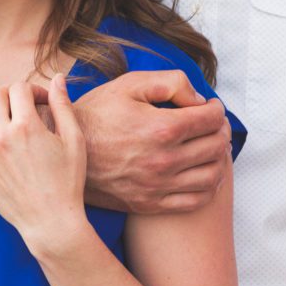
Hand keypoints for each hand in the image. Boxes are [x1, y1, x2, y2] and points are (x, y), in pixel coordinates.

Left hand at [0, 76, 87, 256]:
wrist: (50, 221)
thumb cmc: (67, 181)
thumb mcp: (73, 140)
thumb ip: (62, 106)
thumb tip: (58, 78)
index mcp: (27, 127)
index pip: (19, 89)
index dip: (33, 89)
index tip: (41, 101)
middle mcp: (1, 137)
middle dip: (9, 94)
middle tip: (20, 104)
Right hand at [74, 70, 230, 214]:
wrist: (64, 152)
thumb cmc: (96, 114)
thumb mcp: (129, 84)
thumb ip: (170, 83)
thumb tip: (199, 100)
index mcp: (161, 128)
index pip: (211, 119)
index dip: (216, 109)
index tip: (210, 107)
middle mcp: (164, 160)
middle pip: (215, 146)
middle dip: (220, 130)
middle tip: (213, 124)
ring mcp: (158, 185)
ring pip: (211, 175)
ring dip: (219, 158)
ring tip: (211, 147)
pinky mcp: (151, 203)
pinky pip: (195, 200)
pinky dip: (209, 186)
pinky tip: (202, 172)